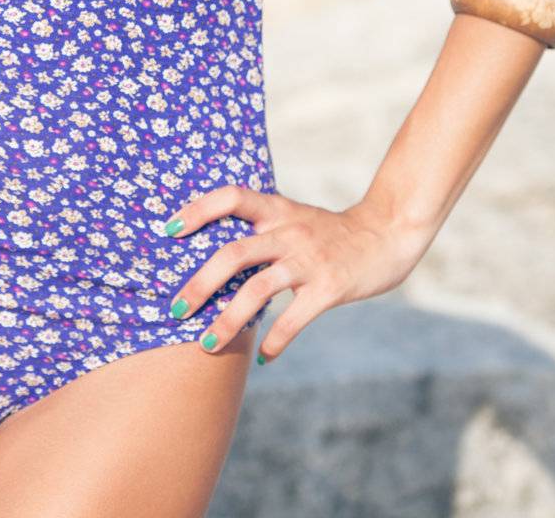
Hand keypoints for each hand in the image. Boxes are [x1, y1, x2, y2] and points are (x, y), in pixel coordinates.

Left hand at [163, 185, 429, 362]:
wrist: (385, 235)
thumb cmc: (330, 232)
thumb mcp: (294, 217)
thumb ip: (260, 230)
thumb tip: (212, 255)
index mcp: (277, 209)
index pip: (231, 197)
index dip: (198, 210)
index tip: (169, 230)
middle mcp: (289, 231)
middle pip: (234, 253)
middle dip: (200, 283)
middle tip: (176, 309)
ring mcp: (309, 260)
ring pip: (257, 289)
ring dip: (228, 320)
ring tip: (206, 344)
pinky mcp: (329, 288)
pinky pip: (294, 318)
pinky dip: (275, 341)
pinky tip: (263, 357)